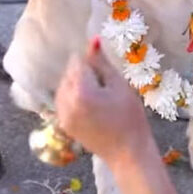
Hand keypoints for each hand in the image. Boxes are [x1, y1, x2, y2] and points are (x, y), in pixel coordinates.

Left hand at [55, 38, 152, 166]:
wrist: (128, 153)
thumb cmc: (130, 117)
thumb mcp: (119, 85)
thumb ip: (102, 62)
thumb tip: (93, 40)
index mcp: (81, 91)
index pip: (77, 62)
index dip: (92, 63)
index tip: (105, 72)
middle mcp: (66, 102)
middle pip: (68, 73)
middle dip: (83, 73)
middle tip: (104, 86)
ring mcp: (62, 115)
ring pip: (63, 86)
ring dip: (76, 84)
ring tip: (97, 96)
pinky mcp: (63, 124)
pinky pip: (62, 101)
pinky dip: (72, 97)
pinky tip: (90, 105)